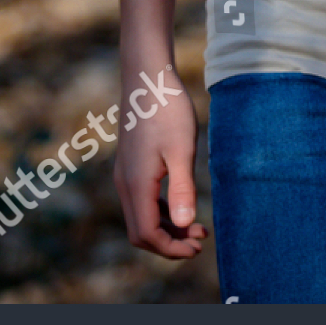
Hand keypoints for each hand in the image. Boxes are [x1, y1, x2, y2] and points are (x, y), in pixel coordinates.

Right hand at [114, 79, 208, 258]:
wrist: (147, 76)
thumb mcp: (181, 149)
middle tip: (201, 238)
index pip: (148, 235)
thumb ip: (182, 188)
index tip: (199, 246)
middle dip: (170, 242)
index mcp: (136, 184)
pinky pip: (141, 200)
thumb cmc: (167, 109)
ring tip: (197, 226)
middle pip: (141, 232)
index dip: (172, 248)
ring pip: (140, 217)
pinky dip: (160, 210)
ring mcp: (125, 174)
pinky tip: (180, 203)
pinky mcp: (130, 165)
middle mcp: (125, 183)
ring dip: (166, 227)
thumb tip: (186, 224)